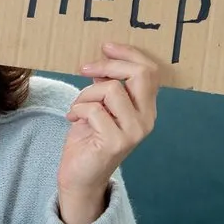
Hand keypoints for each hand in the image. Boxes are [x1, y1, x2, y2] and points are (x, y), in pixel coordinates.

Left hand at [57, 42, 159, 223]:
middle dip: (108, 66)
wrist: (79, 177)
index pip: (149, 71)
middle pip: (139, 75)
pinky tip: (73, 120)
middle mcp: (147, 120)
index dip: (128, 54)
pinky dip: (78, 110)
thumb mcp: (99, 107)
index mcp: (146, 108)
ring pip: (111, 90)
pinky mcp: (116, 142)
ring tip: (77, 108)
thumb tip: (103, 60)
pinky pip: (95, 110)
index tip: (105, 47)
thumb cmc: (88, 140)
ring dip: (86, 94)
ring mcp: (134, 132)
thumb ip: (106, 87)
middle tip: (84, 69)